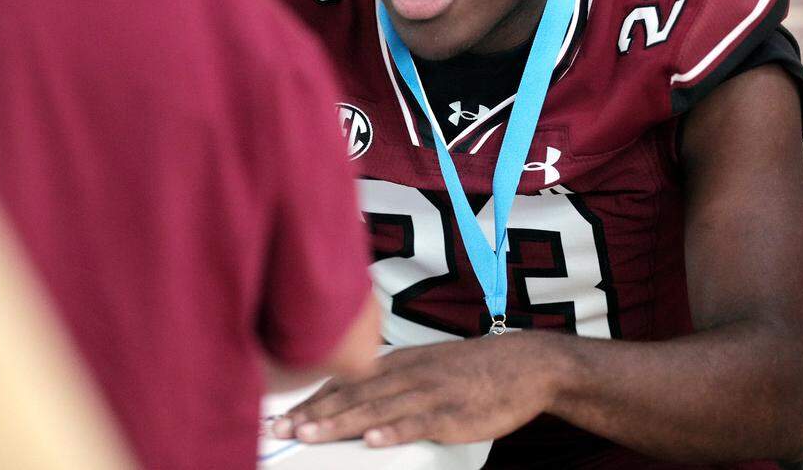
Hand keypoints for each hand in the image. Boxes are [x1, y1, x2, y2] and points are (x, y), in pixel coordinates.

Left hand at [272, 332, 561, 447]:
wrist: (524, 364)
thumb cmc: (472, 369)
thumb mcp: (426, 364)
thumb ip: (390, 378)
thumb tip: (352, 395)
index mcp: (399, 362)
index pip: (346, 379)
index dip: (311, 397)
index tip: (280, 414)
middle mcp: (408, 374)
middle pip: (353, 393)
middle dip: (312, 412)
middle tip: (278, 428)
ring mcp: (431, 393)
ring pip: (378, 408)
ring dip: (340, 421)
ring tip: (309, 435)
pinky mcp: (455, 413)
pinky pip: (420, 423)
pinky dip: (395, 431)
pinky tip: (372, 440)